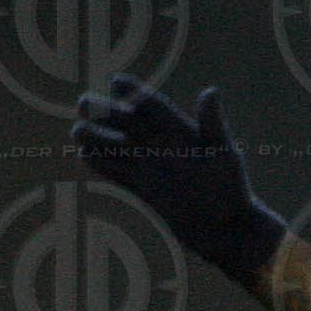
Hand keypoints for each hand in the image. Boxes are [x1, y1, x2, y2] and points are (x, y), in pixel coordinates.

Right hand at [72, 77, 287, 283]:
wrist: (224, 228)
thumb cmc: (231, 188)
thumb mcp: (223, 154)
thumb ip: (213, 123)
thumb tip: (210, 91)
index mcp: (179, 128)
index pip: (150, 103)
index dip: (131, 89)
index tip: (116, 82)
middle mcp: (159, 143)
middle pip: (122, 118)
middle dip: (101, 108)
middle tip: (85, 105)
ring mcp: (147, 164)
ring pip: (111, 142)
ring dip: (93, 135)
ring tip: (79, 133)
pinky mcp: (140, 186)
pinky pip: (112, 170)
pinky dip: (98, 163)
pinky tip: (85, 156)